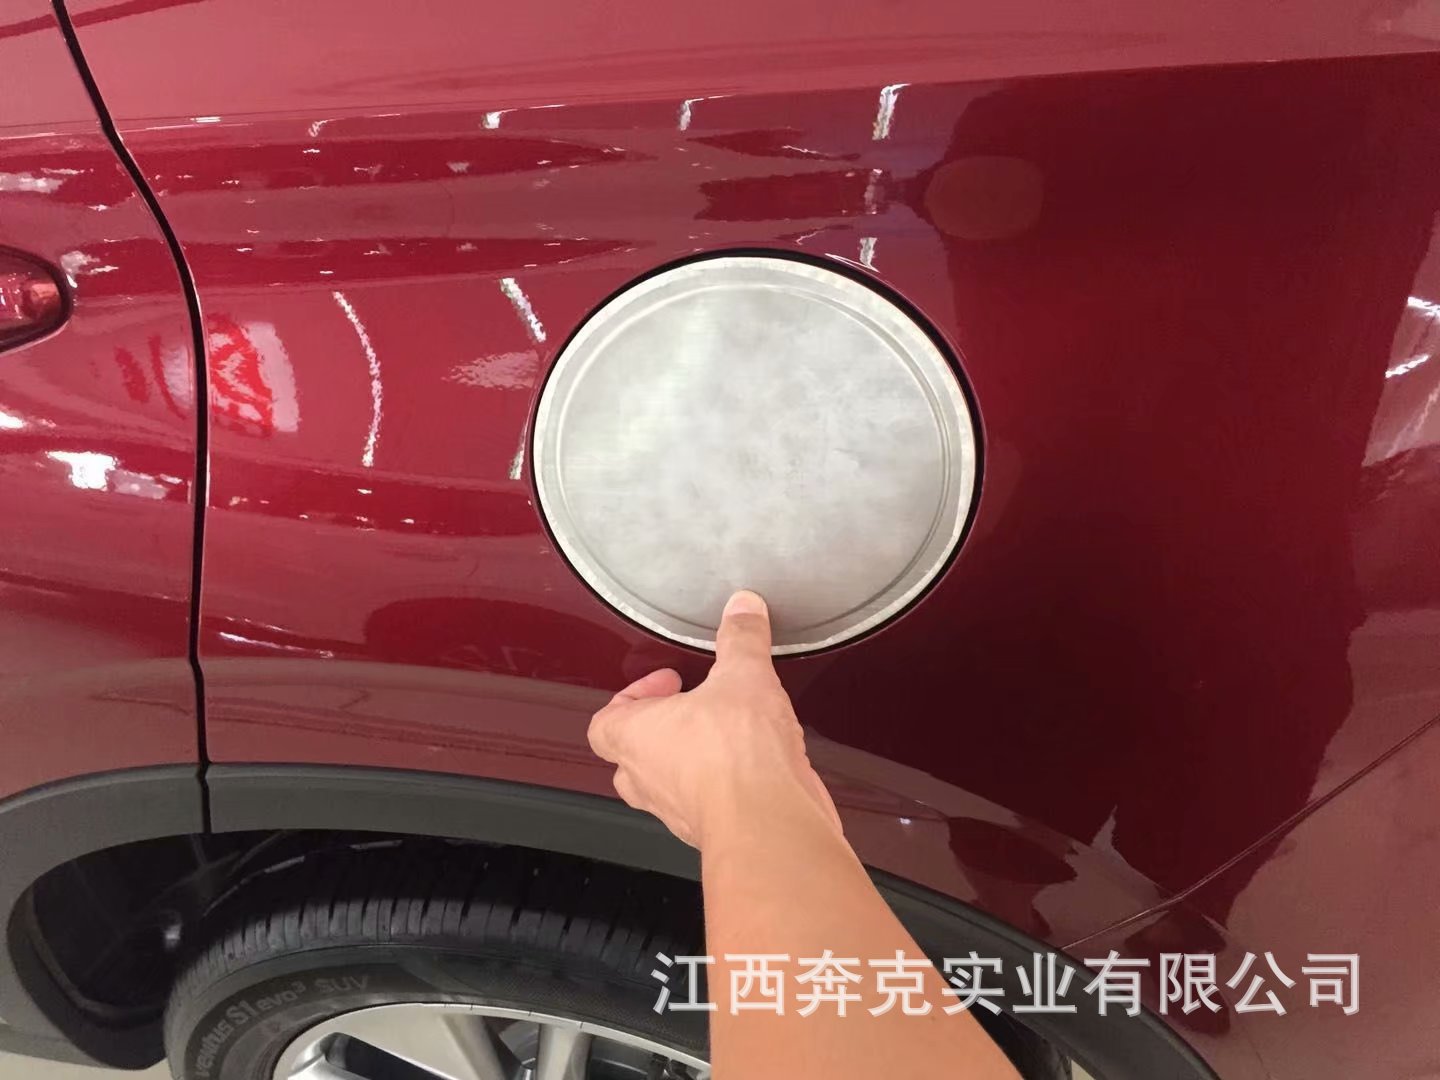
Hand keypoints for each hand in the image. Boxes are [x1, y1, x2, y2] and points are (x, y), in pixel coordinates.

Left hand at [588, 590, 841, 848]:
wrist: (768, 821)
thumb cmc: (737, 759)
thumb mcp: (744, 675)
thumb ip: (741, 638)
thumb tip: (742, 611)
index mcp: (636, 737)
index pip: (604, 721)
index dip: (631, 696)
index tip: (665, 680)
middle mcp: (649, 779)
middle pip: (631, 757)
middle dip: (660, 730)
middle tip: (690, 707)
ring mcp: (678, 810)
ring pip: (668, 784)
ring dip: (690, 760)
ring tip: (725, 733)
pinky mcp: (714, 828)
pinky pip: (707, 804)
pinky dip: (723, 786)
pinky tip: (754, 765)